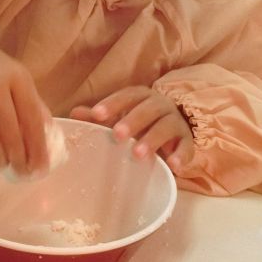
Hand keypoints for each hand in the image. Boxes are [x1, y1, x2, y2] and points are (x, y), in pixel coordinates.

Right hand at [0, 31, 49, 173]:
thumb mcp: (17, 79)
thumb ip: (33, 106)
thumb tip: (48, 143)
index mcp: (16, 77)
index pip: (32, 119)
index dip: (38, 147)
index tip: (41, 167)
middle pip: (11, 134)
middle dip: (19, 159)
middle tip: (22, 171)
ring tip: (2, 162)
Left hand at [69, 86, 193, 172]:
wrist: (175, 129)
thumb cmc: (140, 123)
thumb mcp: (120, 118)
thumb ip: (99, 117)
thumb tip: (74, 114)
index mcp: (141, 97)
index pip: (127, 96)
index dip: (112, 103)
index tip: (97, 114)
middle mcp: (160, 106)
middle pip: (148, 109)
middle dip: (132, 121)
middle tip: (117, 135)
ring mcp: (176, 123)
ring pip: (166, 127)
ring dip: (152, 139)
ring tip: (138, 154)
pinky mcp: (187, 141)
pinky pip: (187, 147)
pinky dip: (181, 155)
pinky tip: (173, 166)